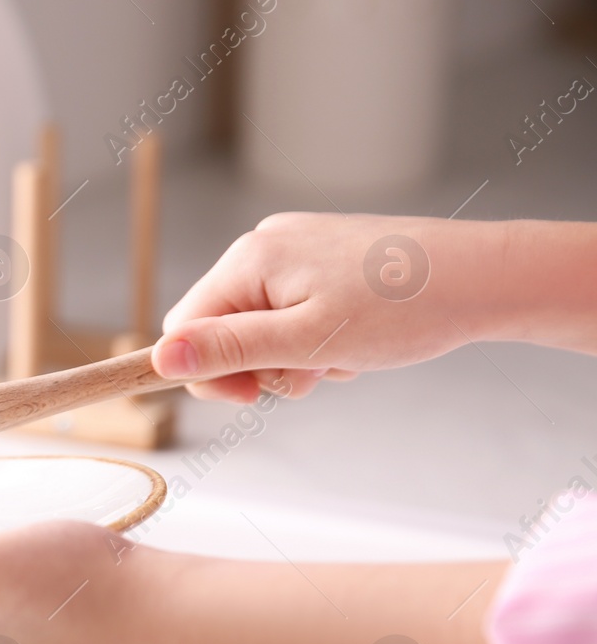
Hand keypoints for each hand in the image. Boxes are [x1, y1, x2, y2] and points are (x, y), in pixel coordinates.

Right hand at [150, 213, 505, 402]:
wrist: (485, 277)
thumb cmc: (405, 308)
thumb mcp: (307, 343)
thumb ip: (229, 351)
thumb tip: (158, 360)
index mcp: (249, 259)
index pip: (184, 328)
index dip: (209, 373)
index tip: (253, 398)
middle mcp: (263, 245)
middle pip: (219, 327)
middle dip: (257, 365)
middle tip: (311, 376)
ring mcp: (294, 249)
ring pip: (256, 326)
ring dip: (290, 357)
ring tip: (341, 357)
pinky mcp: (321, 258)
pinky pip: (288, 312)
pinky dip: (311, 339)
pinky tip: (352, 342)